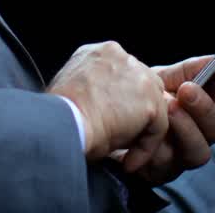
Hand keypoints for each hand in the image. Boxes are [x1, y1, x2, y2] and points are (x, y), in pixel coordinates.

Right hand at [46, 42, 168, 161]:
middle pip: (141, 84)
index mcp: (98, 52)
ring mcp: (138, 76)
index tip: (109, 121)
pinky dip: (145, 148)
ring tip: (126, 152)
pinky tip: (129, 162)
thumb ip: (88, 89)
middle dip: (135, 111)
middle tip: (122, 137)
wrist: (63, 122)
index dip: (119, 99)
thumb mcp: (70, 90)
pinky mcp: (150, 100)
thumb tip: (95, 107)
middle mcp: (120, 56)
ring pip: (152, 105)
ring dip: (141, 129)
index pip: (120, 74)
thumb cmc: (57, 113)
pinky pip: (157, 128)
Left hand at [113, 56, 214, 183]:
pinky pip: (167, 165)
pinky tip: (143, 134)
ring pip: (199, 152)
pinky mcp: (160, 174)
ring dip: (185, 129)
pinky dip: (156, 148)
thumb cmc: (132, 100)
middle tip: (187, 90)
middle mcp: (196, 135)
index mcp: (198, 109)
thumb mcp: (157, 81)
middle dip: (205, 108)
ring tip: (167, 109)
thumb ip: (186, 72)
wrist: (101, 120)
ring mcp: (180, 157)